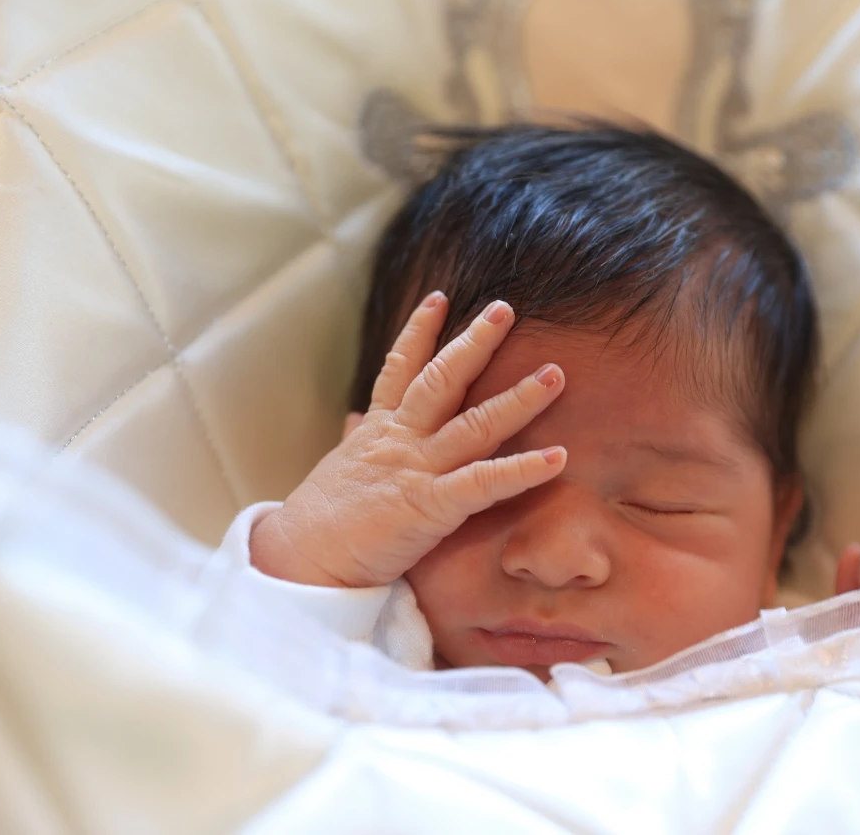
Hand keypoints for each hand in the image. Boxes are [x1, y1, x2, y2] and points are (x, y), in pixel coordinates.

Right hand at [251, 292, 566, 587]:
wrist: (302, 560)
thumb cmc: (321, 521)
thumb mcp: (339, 468)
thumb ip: (355, 439)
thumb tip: (354, 419)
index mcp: (379, 430)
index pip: (400, 369)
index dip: (419, 332)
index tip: (439, 298)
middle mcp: (401, 440)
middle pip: (443, 380)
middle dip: (475, 342)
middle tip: (505, 309)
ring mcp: (417, 470)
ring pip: (476, 424)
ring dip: (519, 398)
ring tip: (555, 374)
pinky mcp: (431, 506)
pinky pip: (484, 483)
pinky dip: (522, 470)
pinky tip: (557, 457)